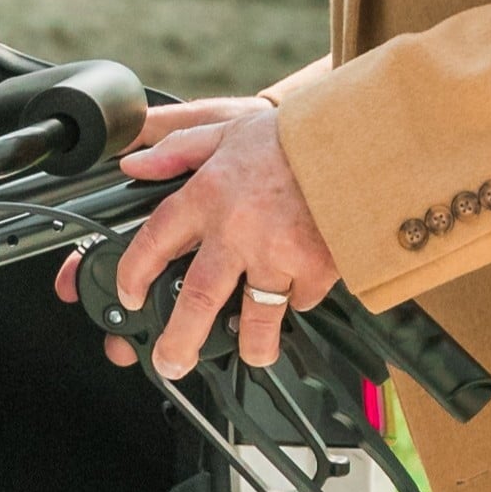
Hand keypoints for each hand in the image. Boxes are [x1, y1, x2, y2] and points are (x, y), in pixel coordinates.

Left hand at [109, 101, 342, 375]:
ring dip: (252, 345)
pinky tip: (300, 289)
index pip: (155, 241)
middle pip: (199, 298)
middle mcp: (237, 229)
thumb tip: (134, 164)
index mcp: (208, 194)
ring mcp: (278, 253)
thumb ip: (177, 148)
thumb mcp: (226, 129)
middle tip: (172, 362)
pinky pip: (302, 299)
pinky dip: (300, 299)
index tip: (131, 295)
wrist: (359, 139)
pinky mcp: (316, 266)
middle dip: (180, 340)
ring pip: (255, 317)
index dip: (134, 274)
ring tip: (252, 356)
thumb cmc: (293, 136)